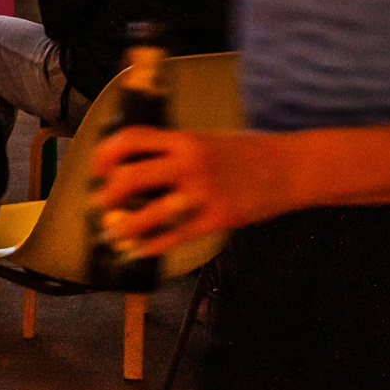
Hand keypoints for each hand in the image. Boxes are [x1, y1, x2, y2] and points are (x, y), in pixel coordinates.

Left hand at [90, 127, 292, 255]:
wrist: (292, 167)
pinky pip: (177, 236)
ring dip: (124, 227)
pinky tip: (140, 250)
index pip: (130, 139)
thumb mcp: (205, 140)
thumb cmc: (247, 152)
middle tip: (99, 204)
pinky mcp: (218, 219)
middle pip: (131, 178)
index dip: (105, 154)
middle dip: (107, 195)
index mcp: (182, 140)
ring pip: (149, 214)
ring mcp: (203, 193)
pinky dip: (153, 245)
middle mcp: (189, 163)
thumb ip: (173, 152)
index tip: (98, 169)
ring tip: (113, 233)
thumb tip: (134, 169)